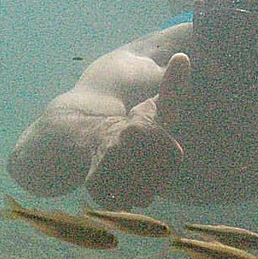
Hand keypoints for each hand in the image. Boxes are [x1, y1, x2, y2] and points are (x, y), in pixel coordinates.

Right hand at [84, 54, 189, 208]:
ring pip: (141, 195)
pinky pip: (119, 203)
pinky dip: (118, 200)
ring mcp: (107, 163)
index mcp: (141, 127)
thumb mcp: (152, 110)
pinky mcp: (93, 183)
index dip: (167, 158)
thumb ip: (171, 88)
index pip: (173, 157)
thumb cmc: (125, 126)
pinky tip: (113, 186)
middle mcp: (124, 142)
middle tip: (139, 165)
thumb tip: (184, 55)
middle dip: (153, 179)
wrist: (74, 136)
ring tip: (127, 175)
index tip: (152, 147)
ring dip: (137, 191)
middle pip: (159, 180)